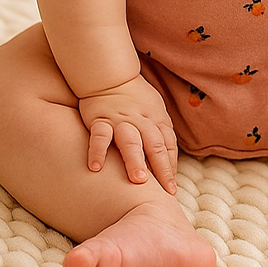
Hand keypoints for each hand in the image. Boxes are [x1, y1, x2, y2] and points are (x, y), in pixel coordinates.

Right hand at [77, 75, 179, 193]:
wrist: (110, 75)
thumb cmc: (136, 97)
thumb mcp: (155, 110)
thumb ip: (160, 133)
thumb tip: (169, 163)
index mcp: (157, 119)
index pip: (167, 145)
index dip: (171, 167)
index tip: (171, 189)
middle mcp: (141, 121)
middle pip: (154, 145)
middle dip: (160, 167)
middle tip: (164, 191)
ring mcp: (120, 120)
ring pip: (130, 140)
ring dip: (135, 159)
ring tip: (138, 180)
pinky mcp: (100, 119)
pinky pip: (99, 135)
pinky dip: (97, 150)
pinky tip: (95, 167)